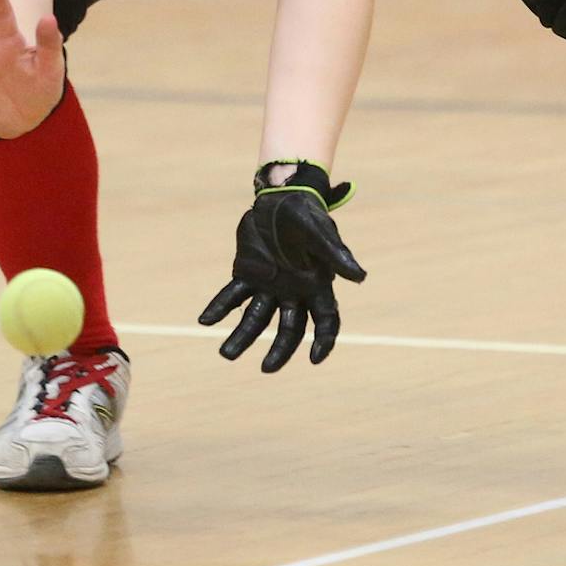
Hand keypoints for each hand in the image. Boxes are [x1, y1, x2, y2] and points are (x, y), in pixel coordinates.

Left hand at [198, 162, 366, 371]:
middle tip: (266, 369)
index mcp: (316, 284)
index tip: (314, 359)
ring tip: (226, 354)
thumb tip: (359, 278)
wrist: (280, 196)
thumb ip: (336, 256)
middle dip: (279, 351)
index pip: (325, 320)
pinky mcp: (246, 273)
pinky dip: (219, 308)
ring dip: (242, 337)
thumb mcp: (321, 234)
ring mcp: (269, 285)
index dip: (322, 341)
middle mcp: (294, 291)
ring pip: (257, 319)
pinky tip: (206, 320)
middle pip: (289, 329)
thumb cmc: (307, 214)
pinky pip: (232, 296)